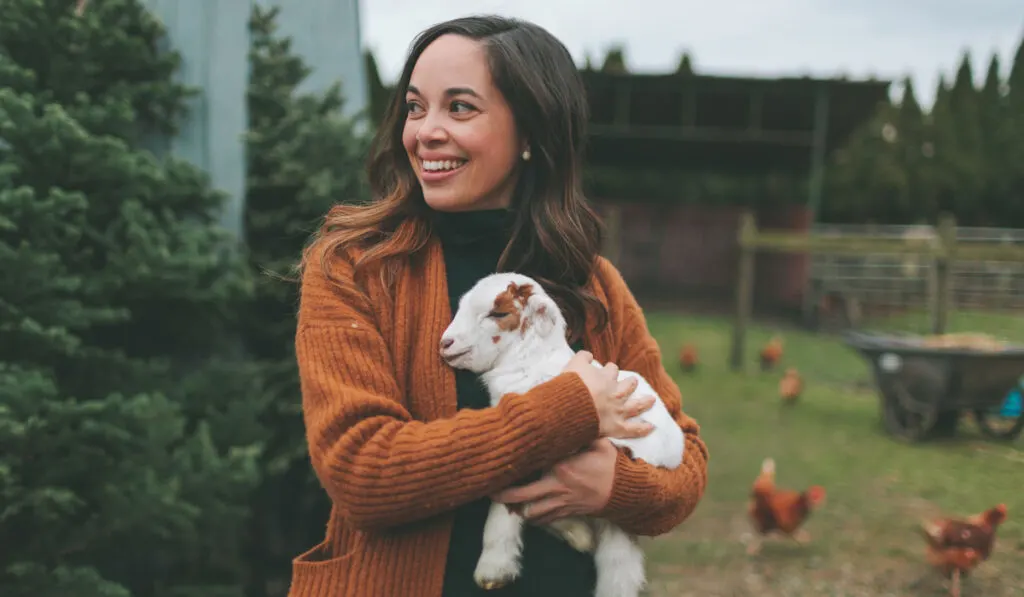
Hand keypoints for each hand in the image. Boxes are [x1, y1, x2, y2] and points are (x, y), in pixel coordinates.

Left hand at [493, 439, 619, 524]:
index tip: (501, 461)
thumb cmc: (609, 463)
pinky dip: (534, 518)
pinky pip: (545, 519)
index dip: (514, 465)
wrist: (624, 489)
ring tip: (506, 504)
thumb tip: (563, 419)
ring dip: (517, 509)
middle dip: (503, 496)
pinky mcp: (568, 512)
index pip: (531, 465)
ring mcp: (562, 501)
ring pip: (531, 512)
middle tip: (490, 492)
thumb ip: (577, 433)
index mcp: (561, 465)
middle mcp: (557, 485)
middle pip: (522, 495)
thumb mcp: (595, 442)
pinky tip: (526, 513)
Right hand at [562, 351, 655, 438]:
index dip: (610, 370)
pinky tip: (651, 427)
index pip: (612, 371)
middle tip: (633, 381)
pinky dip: (642, 428)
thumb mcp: (574, 364)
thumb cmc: (570, 384)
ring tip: (651, 399)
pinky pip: (632, 429)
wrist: (570, 404)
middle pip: (627, 385)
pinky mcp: (615, 426)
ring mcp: (618, 410)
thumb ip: (583, 357)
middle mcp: (615, 393)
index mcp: (605, 378)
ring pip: (636, 405)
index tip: (608, 370)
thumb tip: (589, 356)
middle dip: (630, 383)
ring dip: (645, 402)